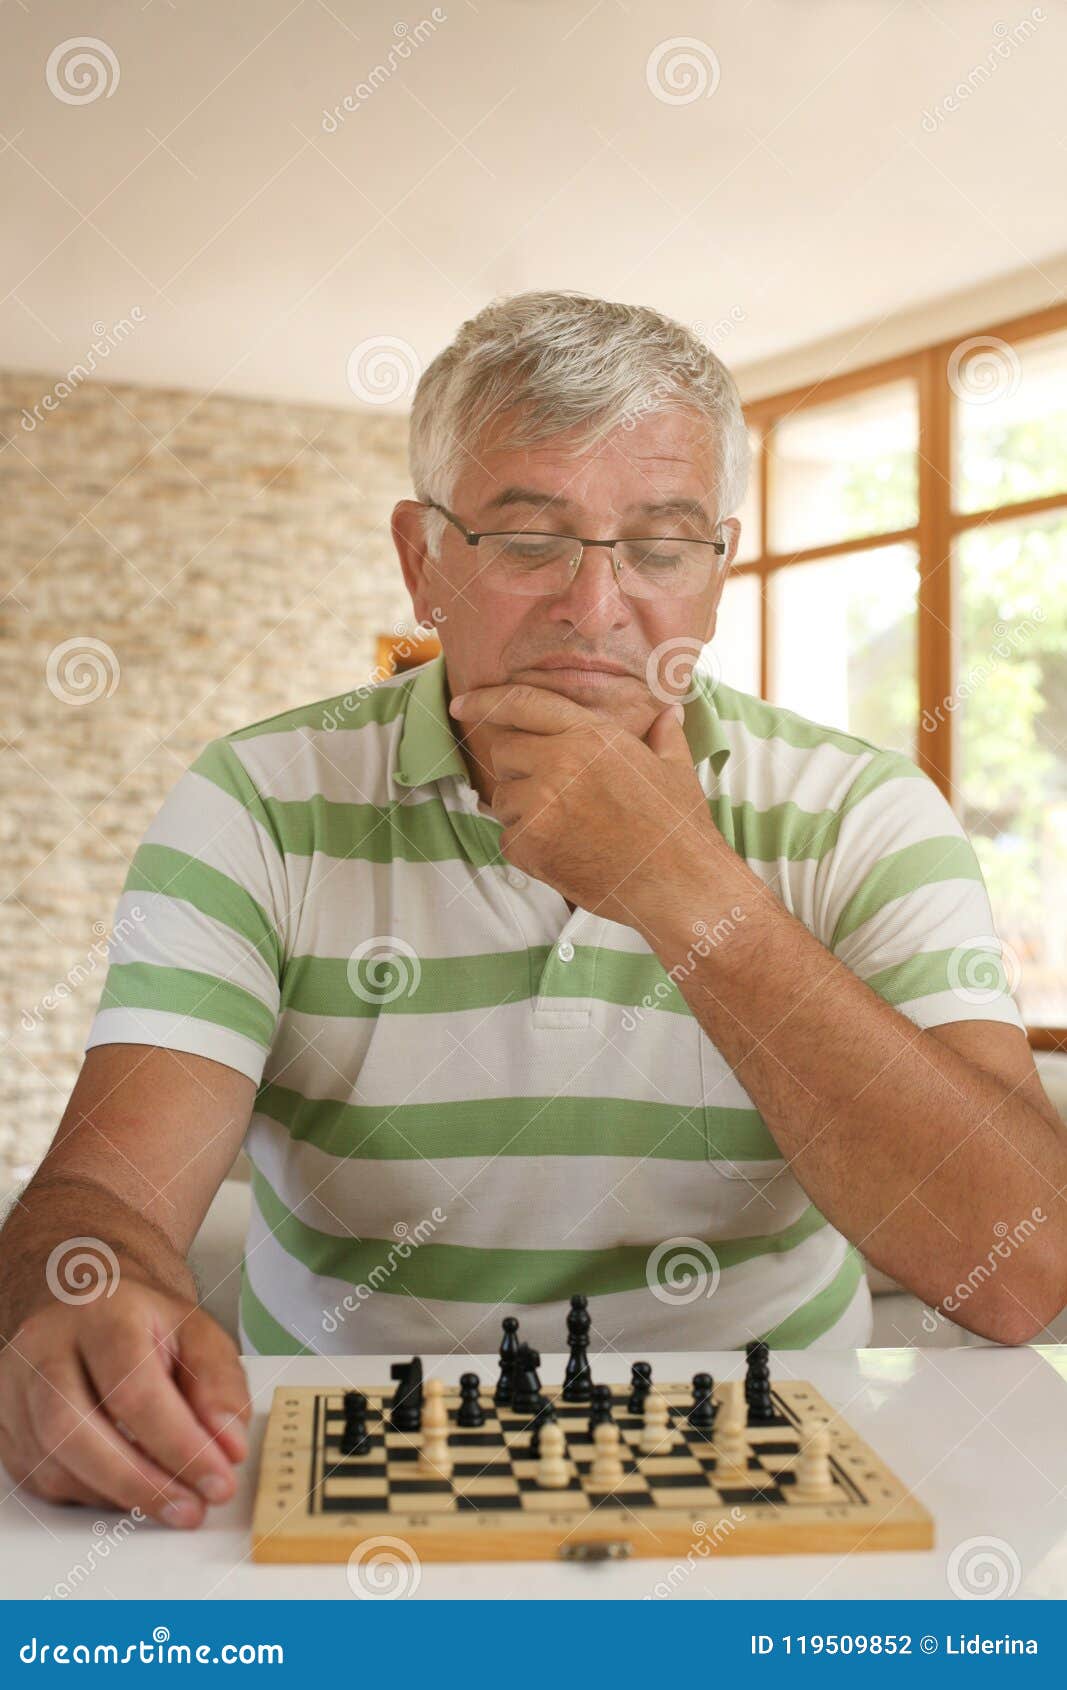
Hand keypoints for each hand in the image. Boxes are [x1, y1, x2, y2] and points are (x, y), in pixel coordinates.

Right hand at [0, 1280, 250, 1527]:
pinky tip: (131, 1489)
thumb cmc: (142, 1320)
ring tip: (172, 1502)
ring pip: (52, 1462)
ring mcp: (15, 1387)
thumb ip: (220, 1385)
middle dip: (139, 1483)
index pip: (131, 1388)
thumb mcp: (197, 1331)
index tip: (217, 1479)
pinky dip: (93, 1494)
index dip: (178, 1444)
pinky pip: (42, 1477)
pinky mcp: (5, 1424)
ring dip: (118, 1495)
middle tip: (190, 1508)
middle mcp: (45, 1347)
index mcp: (101, 1313)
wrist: (85, 1299)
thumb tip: (229, 1447)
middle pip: (72, 1430)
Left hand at [449, 682, 722, 926]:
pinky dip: (527, 846)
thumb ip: (664, 734)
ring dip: (523, 810)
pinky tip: (565, 852)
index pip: (522, 703)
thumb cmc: (677, 826)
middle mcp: (559, 762)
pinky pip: (507, 838)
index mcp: (590, 736)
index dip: (485, 700)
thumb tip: (671, 713)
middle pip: (504, 753)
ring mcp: (541, 805)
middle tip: (555, 793)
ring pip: (503, 799)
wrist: (678, 885)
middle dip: (519, 770)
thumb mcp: (675, 769)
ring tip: (569, 827)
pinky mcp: (531, 845)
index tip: (461, 702)